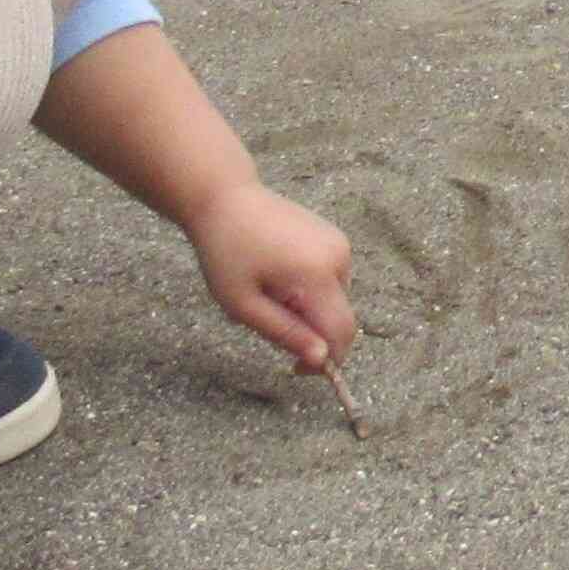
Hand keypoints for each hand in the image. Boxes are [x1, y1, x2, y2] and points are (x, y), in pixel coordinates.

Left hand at [187, 181, 358, 367]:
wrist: (227, 199)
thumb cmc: (226, 253)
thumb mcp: (243, 304)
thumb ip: (285, 333)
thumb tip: (321, 360)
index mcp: (317, 274)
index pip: (341, 331)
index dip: (327, 360)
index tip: (295, 370)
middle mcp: (339, 257)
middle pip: (340, 317)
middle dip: (312, 333)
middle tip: (268, 323)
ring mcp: (340, 244)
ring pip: (335, 300)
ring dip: (310, 311)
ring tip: (269, 294)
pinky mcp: (336, 238)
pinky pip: (332, 281)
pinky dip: (312, 291)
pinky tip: (280, 277)